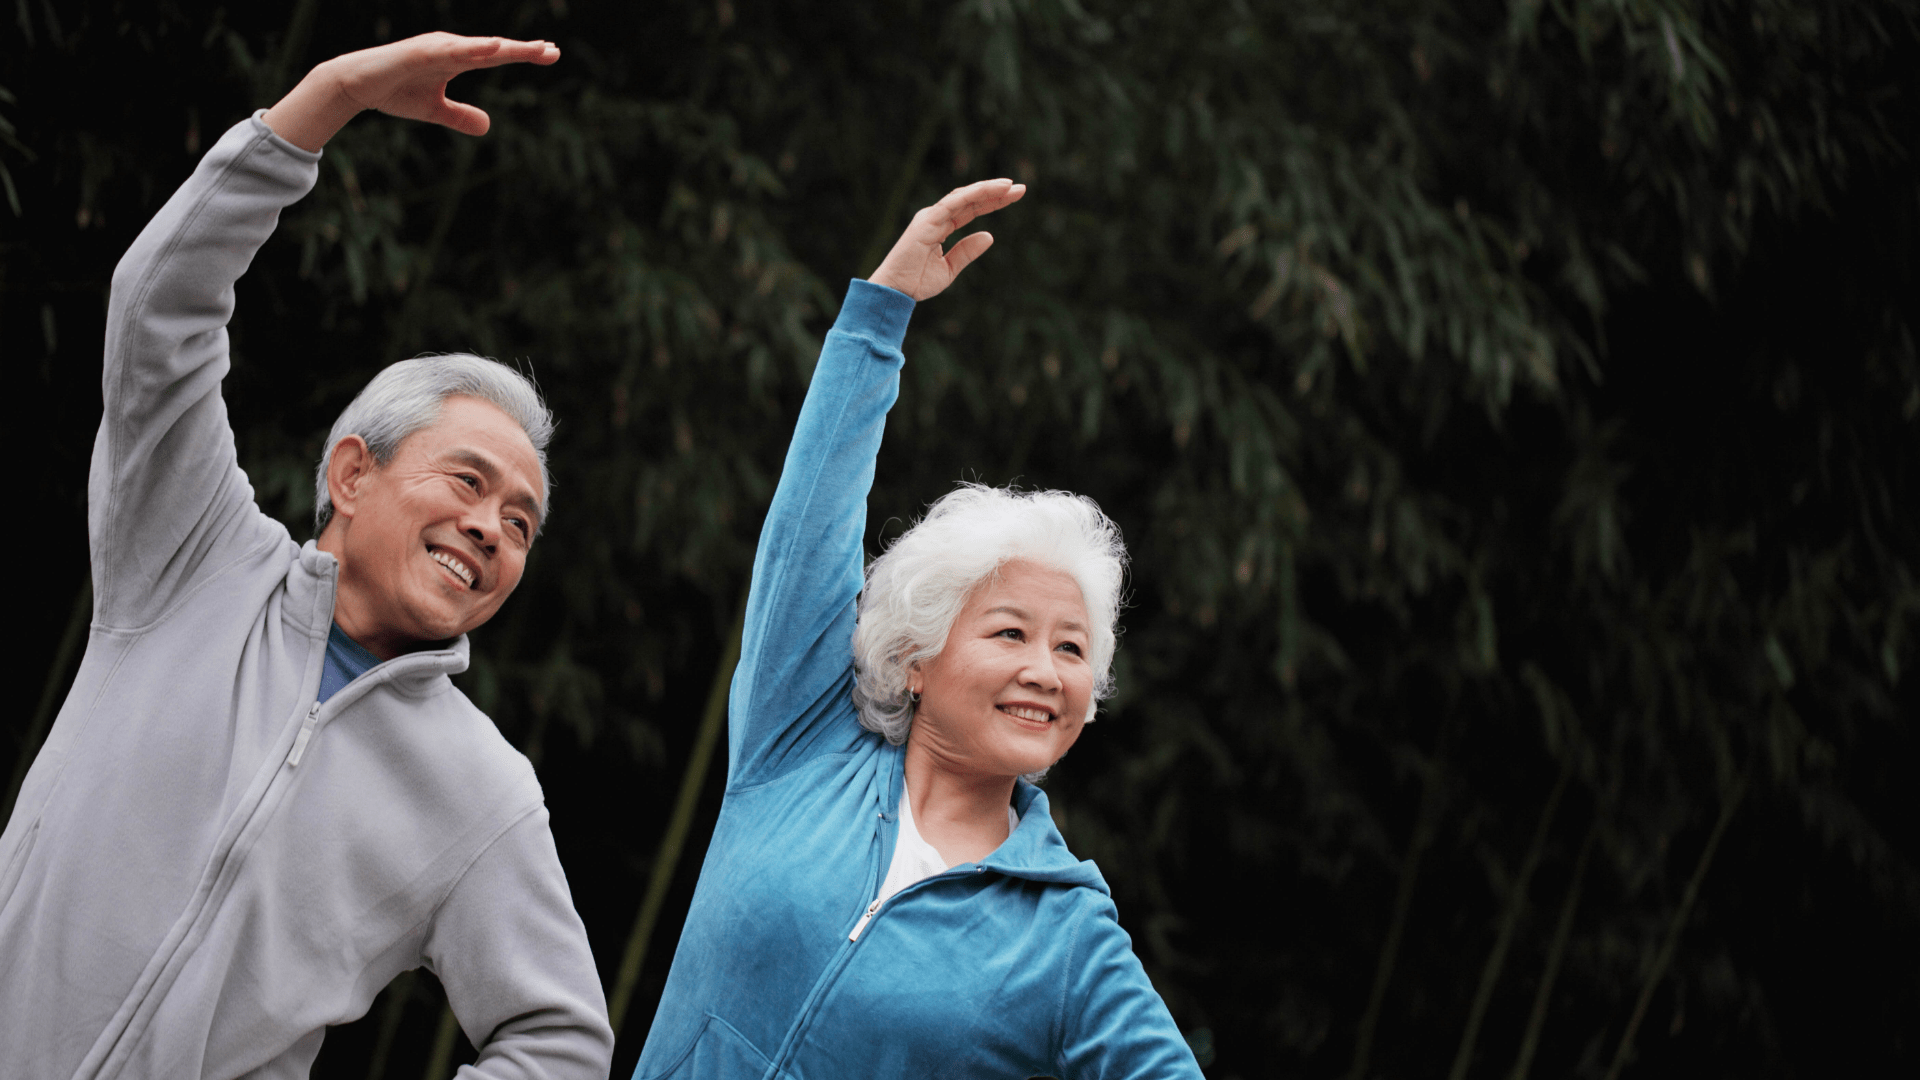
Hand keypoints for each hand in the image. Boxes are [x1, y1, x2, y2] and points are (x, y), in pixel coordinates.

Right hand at [262, 33, 559, 151]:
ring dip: (502, 47)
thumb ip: (460, 116)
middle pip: (494, 47)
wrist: (358, 86)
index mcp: (458, 59)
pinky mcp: (418, 52)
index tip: (552, 55)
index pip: (497, 55)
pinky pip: (447, 50)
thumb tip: (488, 126)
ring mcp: (434, 47)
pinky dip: (469, 48)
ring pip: (475, 46)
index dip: (524, 53)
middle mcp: (450, 49)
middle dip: (523, 49)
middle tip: (552, 51)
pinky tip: (490, 48)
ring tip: (531, 49)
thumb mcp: (435, 110)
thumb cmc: (396, 91)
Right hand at [867, 179, 1026, 300]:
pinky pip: (953, 203)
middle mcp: (936, 217)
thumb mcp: (949, 268)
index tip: (1014, 196)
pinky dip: (973, 194)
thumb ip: (967, 251)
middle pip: (970, 199)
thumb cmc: (917, 282)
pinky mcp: (927, 220)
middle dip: (995, 193)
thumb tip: (990, 236)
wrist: (896, 291)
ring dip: (987, 189)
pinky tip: (990, 190)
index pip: (971, 209)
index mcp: (941, 226)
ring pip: (964, 196)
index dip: (992, 202)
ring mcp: (931, 216)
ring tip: (1010, 186)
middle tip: (1021, 189)